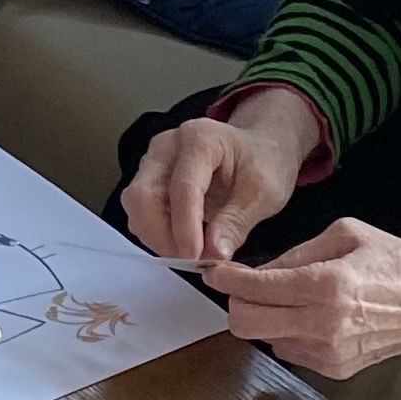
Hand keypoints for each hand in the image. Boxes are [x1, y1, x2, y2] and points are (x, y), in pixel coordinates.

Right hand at [123, 89, 317, 263]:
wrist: (258, 148)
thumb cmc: (264, 163)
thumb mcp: (264, 193)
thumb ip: (237, 222)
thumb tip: (214, 253)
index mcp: (200, 140)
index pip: (182, 187)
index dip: (185, 227)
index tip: (195, 257)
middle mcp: (167, 146)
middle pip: (143, 195)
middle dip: (161, 235)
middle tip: (190, 259)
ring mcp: (153, 160)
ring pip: (136, 206)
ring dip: (156, 236)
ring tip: (190, 252)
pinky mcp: (148, 177)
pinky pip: (140, 211)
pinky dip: (155, 232)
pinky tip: (181, 241)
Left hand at [203, 221, 400, 380]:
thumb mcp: (347, 235)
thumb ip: (296, 253)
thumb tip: (259, 269)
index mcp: (326, 286)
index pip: (253, 289)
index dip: (226, 279)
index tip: (217, 273)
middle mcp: (323, 324)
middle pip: (245, 323)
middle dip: (236, 302)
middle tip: (244, 286)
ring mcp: (329, 352)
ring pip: (263, 339)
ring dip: (263, 318)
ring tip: (285, 299)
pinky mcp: (335, 368)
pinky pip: (289, 350)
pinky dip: (286, 332)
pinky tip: (308, 315)